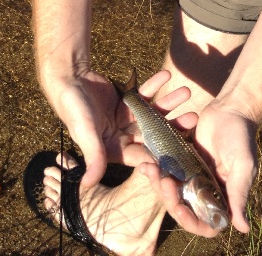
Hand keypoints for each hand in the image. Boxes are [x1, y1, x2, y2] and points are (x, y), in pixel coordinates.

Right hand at [45, 69, 196, 189]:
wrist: (68, 79)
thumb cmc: (73, 109)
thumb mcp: (85, 133)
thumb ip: (93, 157)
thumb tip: (87, 186)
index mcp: (113, 150)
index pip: (141, 156)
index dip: (162, 155)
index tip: (183, 151)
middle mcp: (121, 137)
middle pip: (153, 133)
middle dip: (173, 125)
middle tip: (193, 117)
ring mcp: (125, 118)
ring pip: (152, 113)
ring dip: (168, 103)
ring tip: (186, 92)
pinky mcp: (125, 101)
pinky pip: (143, 94)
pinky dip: (155, 85)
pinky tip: (166, 75)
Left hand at [138, 98, 256, 235]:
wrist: (231, 108)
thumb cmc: (242, 136)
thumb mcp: (243, 165)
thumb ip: (239, 194)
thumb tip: (244, 229)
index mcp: (223, 197)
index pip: (205, 223)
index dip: (191, 222)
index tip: (180, 209)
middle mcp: (207, 191)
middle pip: (183, 207)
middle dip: (170, 198)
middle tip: (164, 180)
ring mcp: (194, 176)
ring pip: (171, 191)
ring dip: (158, 184)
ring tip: (149, 168)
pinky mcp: (183, 160)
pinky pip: (167, 171)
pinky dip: (155, 170)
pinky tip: (144, 163)